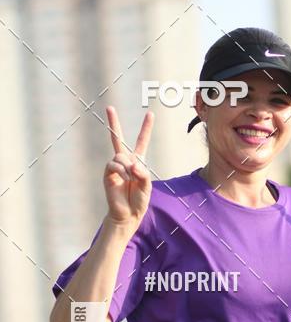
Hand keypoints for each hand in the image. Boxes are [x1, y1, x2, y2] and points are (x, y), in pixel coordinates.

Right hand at [103, 106, 153, 227]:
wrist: (128, 214)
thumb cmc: (139, 201)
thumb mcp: (147, 186)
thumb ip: (143, 173)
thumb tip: (131, 163)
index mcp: (137, 162)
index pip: (141, 142)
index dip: (145, 128)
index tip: (150, 114)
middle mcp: (125, 161)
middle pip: (118, 138)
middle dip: (113, 123)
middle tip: (109, 107)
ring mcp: (115, 167)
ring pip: (120, 156)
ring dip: (128, 167)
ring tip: (132, 179)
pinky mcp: (108, 174)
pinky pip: (113, 165)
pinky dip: (122, 171)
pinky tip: (126, 179)